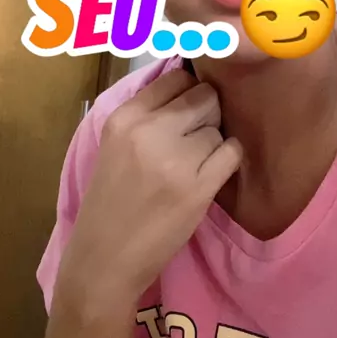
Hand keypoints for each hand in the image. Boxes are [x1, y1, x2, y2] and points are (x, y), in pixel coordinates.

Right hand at [54, 69, 241, 317]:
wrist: (104, 260)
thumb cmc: (111, 201)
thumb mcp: (116, 144)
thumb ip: (148, 114)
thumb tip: (191, 84)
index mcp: (125, 118)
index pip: (176, 77)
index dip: (188, 91)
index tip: (188, 108)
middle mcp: (149, 131)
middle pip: (204, 96)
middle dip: (206, 114)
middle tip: (194, 139)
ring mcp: (175, 160)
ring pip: (218, 128)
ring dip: (213, 143)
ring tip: (193, 166)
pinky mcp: (198, 188)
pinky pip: (232, 153)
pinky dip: (228, 160)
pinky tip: (210, 174)